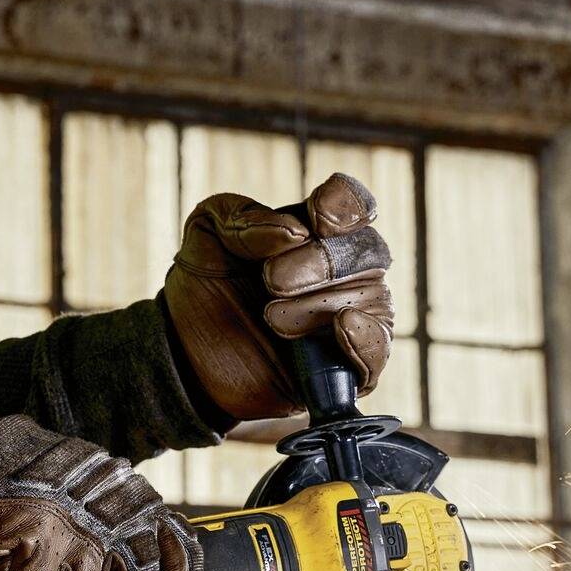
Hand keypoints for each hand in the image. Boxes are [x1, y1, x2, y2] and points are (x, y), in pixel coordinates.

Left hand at [162, 171, 393, 423]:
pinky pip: (379, 352)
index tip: (317, 219)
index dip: (344, 206)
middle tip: (271, 281)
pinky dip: (367, 339)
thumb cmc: (208, 287)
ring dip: (321, 306)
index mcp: (317, 229)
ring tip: (273, 320)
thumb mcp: (207, 234)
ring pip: (371, 299)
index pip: (352, 203)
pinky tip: (343, 327)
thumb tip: (294, 230)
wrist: (191, 353)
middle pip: (365, 251)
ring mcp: (354, 316)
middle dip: (318, 264)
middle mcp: (347, 270)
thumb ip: (244, 218)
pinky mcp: (350, 366)